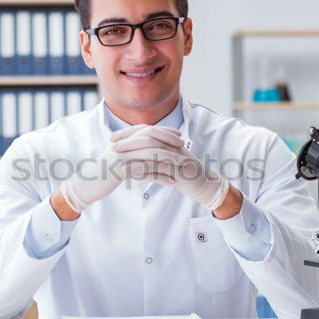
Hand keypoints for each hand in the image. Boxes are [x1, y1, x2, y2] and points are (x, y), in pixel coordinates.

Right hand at [59, 124, 182, 212]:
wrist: (84, 185)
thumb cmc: (102, 173)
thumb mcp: (116, 158)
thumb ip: (130, 151)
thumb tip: (144, 148)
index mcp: (122, 140)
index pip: (147, 130)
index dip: (164, 131)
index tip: (178, 135)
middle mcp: (122, 145)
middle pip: (151, 138)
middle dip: (169, 141)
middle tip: (184, 146)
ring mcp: (121, 157)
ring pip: (150, 154)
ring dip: (169, 159)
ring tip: (182, 165)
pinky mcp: (121, 171)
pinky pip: (145, 172)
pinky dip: (160, 176)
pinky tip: (171, 182)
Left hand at [111, 126, 229, 209]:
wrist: (207, 186)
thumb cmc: (187, 176)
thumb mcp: (170, 163)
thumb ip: (156, 157)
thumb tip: (138, 156)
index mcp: (169, 143)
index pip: (146, 132)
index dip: (128, 134)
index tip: (112, 137)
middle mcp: (172, 147)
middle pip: (147, 138)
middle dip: (127, 140)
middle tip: (111, 143)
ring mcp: (176, 157)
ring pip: (151, 151)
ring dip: (133, 153)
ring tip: (117, 156)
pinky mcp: (178, 170)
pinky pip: (159, 167)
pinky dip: (144, 168)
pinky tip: (131, 171)